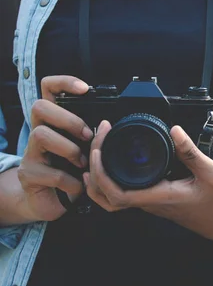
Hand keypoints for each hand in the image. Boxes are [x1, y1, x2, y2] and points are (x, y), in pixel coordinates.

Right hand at [16, 76, 92, 221]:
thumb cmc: (74, 170)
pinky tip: (78, 185)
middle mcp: (39, 132)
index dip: (63, 83)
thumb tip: (110, 126)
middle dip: (68, 119)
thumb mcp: (86, 149)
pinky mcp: (29, 175)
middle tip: (87, 136)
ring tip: (81, 164)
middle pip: (40, 107)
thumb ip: (93, 135)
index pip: (49, 90)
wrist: (55, 202)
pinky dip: (72, 181)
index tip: (84, 88)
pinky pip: (52, 173)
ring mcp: (30, 153)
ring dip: (69, 149)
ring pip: (42, 134)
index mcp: (54, 122)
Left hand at [84, 121, 212, 241]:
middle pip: (106, 197)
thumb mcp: (211, 172)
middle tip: (98, 141)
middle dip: (94, 170)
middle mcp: (149, 203)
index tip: (99, 149)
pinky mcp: (152, 200)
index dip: (101, 174)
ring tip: (97, 152)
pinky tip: (112, 163)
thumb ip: (191, 152)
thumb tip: (175, 130)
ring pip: (110, 199)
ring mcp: (149, 203)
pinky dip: (109, 181)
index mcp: (159, 196)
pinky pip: (122, 195)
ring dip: (97, 179)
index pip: (118, 194)